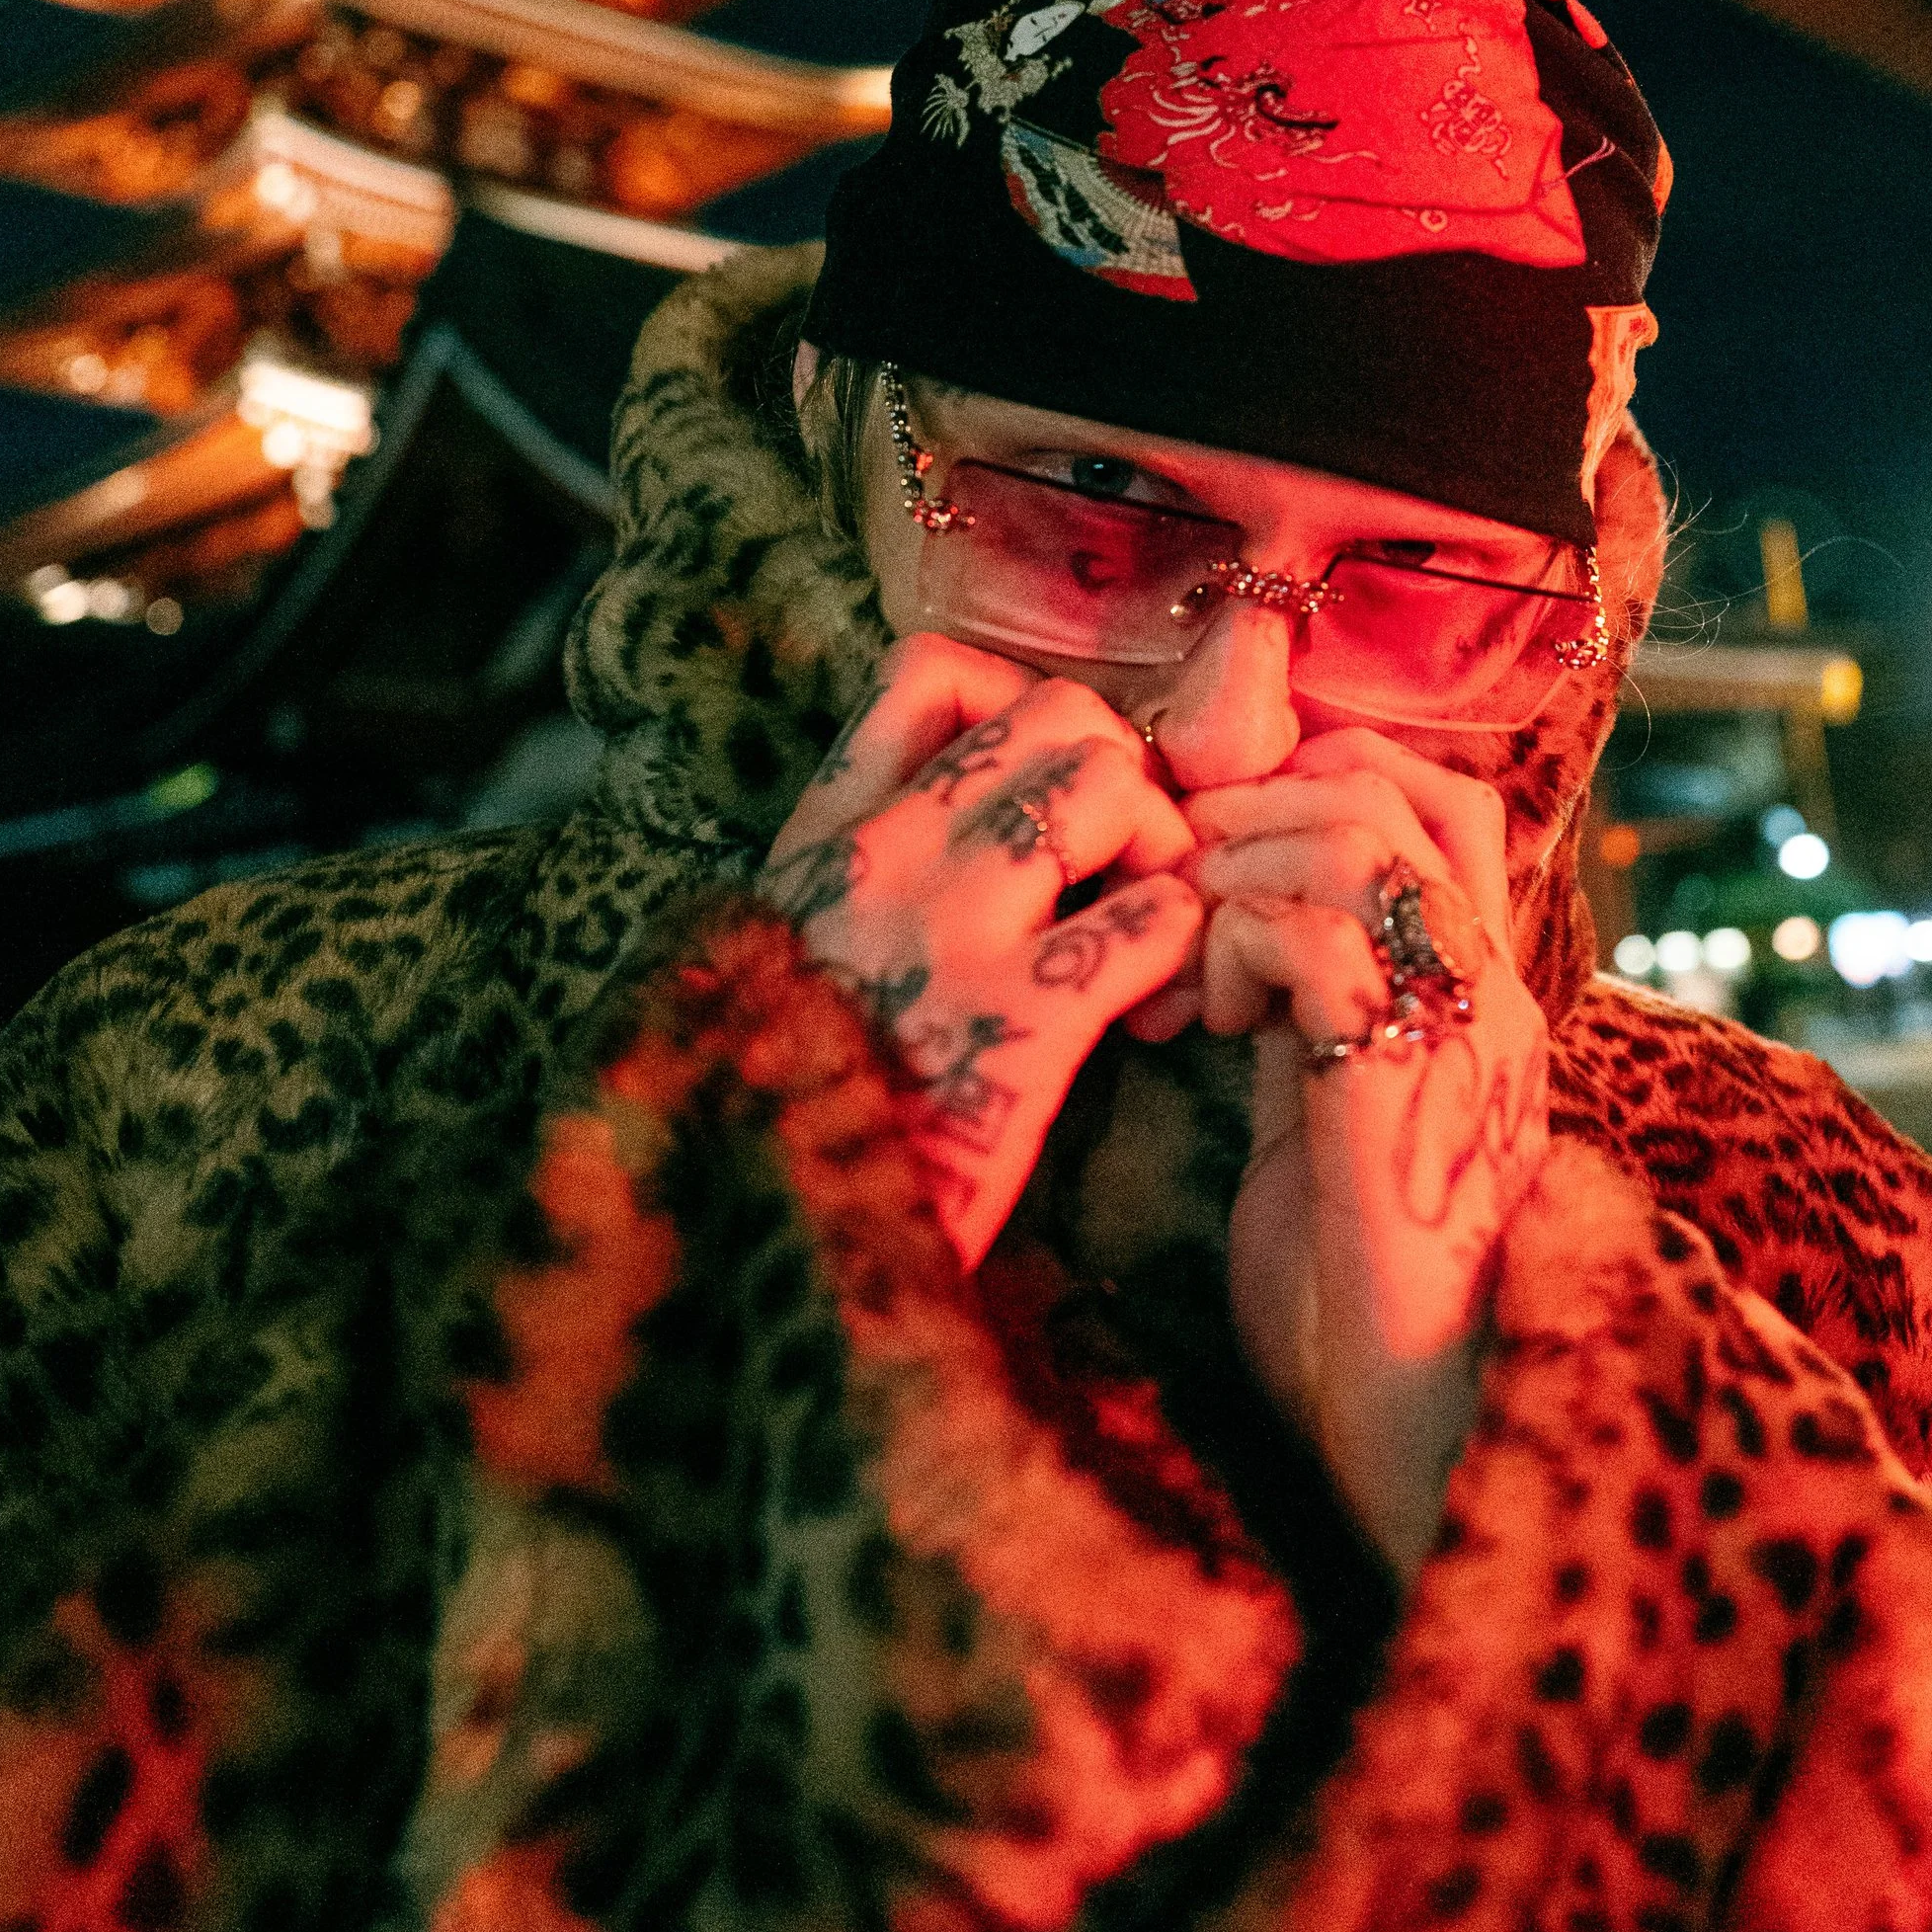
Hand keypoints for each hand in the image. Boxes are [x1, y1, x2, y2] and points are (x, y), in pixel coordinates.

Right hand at [759, 636, 1200, 1265]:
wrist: (748, 1256)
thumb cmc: (778, 1130)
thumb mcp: (777, 974)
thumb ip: (853, 898)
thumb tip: (966, 851)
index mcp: (816, 844)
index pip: (928, 675)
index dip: (1022, 708)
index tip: (1043, 793)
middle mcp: (879, 859)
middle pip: (1057, 715)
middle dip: (1122, 779)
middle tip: (1126, 873)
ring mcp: (946, 932)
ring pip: (1111, 786)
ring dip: (1163, 851)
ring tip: (1152, 936)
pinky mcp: (1018, 1027)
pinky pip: (1152, 917)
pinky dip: (1183, 948)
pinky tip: (1159, 1009)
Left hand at [1166, 732, 1550, 1579]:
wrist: (1412, 1439)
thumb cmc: (1346, 1298)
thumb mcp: (1311, 1117)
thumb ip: (1295, 1011)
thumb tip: (1219, 923)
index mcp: (1468, 986)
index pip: (1429, 792)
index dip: (1306, 780)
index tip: (1209, 864)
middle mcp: (1484, 984)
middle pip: (1384, 783)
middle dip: (1243, 809)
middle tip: (1173, 906)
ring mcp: (1457, 1026)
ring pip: (1349, 832)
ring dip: (1229, 872)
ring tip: (1185, 975)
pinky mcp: (1405, 1082)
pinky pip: (1310, 930)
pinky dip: (1229, 945)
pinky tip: (1200, 1027)